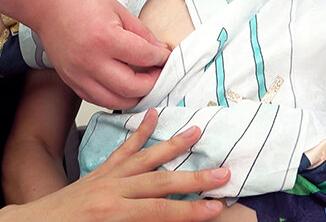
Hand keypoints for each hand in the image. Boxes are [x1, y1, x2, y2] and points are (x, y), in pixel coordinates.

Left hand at [0, 109, 229, 221]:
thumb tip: (166, 221)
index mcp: (112, 212)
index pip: (161, 211)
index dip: (191, 210)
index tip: (217, 206)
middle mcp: (112, 190)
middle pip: (161, 182)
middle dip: (194, 178)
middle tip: (223, 173)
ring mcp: (107, 176)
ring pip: (147, 157)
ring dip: (174, 145)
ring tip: (197, 131)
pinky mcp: (101, 170)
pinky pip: (124, 148)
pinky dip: (141, 131)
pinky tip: (155, 115)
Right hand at [37, 0, 172, 108]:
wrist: (48, 6)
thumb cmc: (81, 2)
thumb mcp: (118, 10)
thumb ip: (141, 33)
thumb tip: (159, 51)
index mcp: (105, 38)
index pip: (144, 57)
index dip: (161, 59)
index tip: (166, 58)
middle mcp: (91, 61)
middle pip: (132, 87)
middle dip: (153, 83)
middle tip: (158, 73)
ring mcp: (79, 75)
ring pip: (115, 102)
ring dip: (135, 96)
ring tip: (143, 84)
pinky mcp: (71, 81)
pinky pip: (98, 100)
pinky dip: (115, 98)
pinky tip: (123, 88)